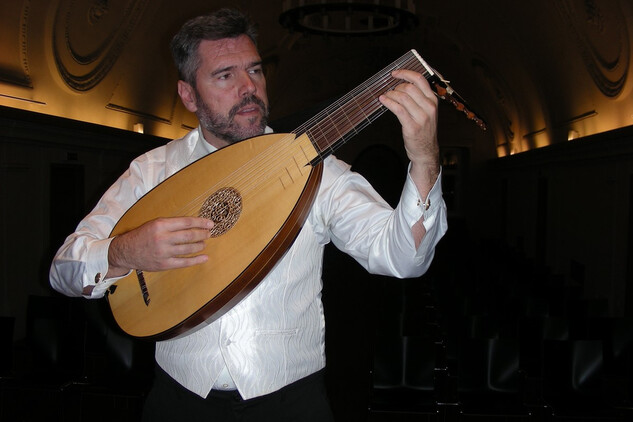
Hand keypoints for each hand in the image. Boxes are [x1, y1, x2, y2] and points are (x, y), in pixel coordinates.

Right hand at [106, 217, 213, 277]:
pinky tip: (204, 257)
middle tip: (209, 233)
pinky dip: (196, 260)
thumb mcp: (154, 224)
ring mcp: (164, 252)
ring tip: (204, 243)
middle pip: (189, 236)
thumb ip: (172, 224)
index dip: (200, 223)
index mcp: (160, 225)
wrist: (126, 251)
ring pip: (188, 249)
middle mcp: (163, 238)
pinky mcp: (164, 264)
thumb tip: (193, 224)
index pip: (186, 223)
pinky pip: (184, 262)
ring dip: (200, 246)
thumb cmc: (142, 235)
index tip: (209, 223)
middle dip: (202, 234)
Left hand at [379, 69, 439, 188]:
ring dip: (390, 94)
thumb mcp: (427, 112)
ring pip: (402, 97)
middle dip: (396, 87)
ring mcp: (421, 117)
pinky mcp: (412, 126)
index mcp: (433, 101)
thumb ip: (419, 98)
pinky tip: (383, 100)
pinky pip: (398, 109)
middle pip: (409, 87)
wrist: (426, 151)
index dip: (405, 73)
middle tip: (390, 91)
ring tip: (385, 96)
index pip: (420, 80)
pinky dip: (388, 102)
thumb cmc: (424, 131)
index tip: (395, 73)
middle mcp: (429, 107)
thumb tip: (402, 85)